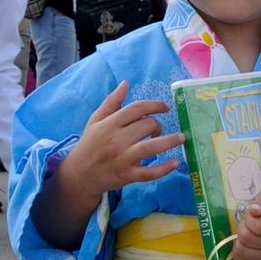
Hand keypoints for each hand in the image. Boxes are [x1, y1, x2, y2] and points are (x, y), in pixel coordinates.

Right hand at [57, 80, 184, 204]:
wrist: (79, 175)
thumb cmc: (90, 144)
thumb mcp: (96, 120)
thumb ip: (111, 102)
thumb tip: (126, 83)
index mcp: (109, 124)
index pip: (136, 109)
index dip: (154, 105)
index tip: (165, 107)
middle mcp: (116, 140)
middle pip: (146, 126)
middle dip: (157, 125)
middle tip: (157, 130)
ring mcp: (123, 159)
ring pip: (151, 148)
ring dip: (169, 142)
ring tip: (181, 138)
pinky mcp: (127, 176)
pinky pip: (149, 173)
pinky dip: (163, 168)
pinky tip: (175, 162)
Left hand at [233, 196, 260, 259]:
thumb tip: (253, 210)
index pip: (258, 226)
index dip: (250, 220)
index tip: (253, 217)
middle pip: (246, 238)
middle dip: (242, 228)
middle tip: (248, 226)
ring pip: (241, 250)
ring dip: (239, 240)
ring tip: (248, 235)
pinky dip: (238, 251)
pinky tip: (246, 245)